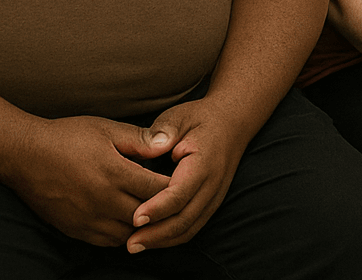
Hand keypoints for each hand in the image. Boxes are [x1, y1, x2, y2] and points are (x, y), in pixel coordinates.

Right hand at [4, 116, 170, 246]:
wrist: (23, 155)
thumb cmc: (66, 137)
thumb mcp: (106, 129)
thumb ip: (139, 139)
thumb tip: (168, 144)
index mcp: (114, 173)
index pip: (158, 188)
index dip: (175, 185)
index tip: (183, 178)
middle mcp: (103, 200)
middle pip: (148, 214)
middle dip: (164, 207)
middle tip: (175, 198)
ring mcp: (88, 219)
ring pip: (130, 232)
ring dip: (144, 224)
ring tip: (154, 211)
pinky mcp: (75, 229)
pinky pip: (108, 241)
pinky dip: (123, 234)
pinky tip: (128, 220)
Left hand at [126, 98, 254, 252]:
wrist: (231, 123)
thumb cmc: (200, 119)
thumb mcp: (180, 115)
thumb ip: (166, 129)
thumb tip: (156, 143)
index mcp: (204, 162)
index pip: (180, 192)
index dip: (158, 208)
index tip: (135, 218)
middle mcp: (213, 184)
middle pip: (185, 218)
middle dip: (157, 234)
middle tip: (129, 243)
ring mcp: (215, 196)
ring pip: (190, 227)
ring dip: (163, 241)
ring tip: (135, 245)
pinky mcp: (212, 203)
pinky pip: (193, 226)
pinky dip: (172, 238)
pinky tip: (152, 240)